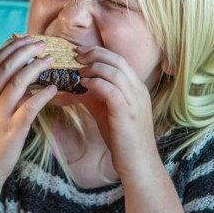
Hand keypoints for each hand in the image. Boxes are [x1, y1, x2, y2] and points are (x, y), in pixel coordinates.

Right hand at [0, 36, 57, 187]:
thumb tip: (18, 73)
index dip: (13, 47)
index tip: (27, 38)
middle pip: (9, 66)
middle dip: (27, 51)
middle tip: (43, 43)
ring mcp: (0, 114)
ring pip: (20, 81)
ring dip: (37, 67)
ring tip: (51, 59)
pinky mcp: (13, 129)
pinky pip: (31, 106)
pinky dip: (43, 94)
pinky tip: (53, 88)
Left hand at [75, 46, 159, 178]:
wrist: (137, 161)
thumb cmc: (121, 137)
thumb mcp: (105, 111)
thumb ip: (93, 97)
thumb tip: (75, 85)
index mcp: (136, 87)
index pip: (118, 59)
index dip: (98, 52)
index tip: (80, 51)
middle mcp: (138, 90)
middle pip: (117, 60)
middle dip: (94, 54)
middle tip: (76, 54)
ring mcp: (134, 100)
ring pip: (114, 71)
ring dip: (93, 68)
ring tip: (78, 71)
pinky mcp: (127, 112)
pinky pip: (110, 89)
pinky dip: (95, 83)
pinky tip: (83, 84)